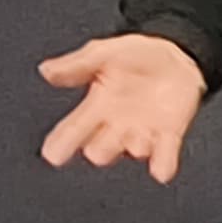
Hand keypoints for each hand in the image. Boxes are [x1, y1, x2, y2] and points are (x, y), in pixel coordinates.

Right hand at [37, 32, 206, 182]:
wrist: (174, 57)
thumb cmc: (135, 56)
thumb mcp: (104, 53)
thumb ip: (78, 64)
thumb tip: (47, 70)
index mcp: (97, 106)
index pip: (73, 129)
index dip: (62, 142)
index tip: (53, 155)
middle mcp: (116, 125)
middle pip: (100, 148)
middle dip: (100, 149)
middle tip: (100, 143)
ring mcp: (142, 132)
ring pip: (133, 151)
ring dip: (134, 147)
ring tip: (137, 136)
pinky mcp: (168, 135)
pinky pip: (165, 154)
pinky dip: (163, 162)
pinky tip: (161, 170)